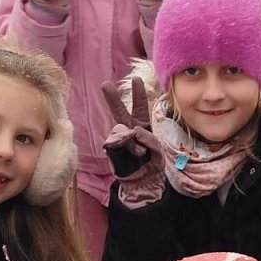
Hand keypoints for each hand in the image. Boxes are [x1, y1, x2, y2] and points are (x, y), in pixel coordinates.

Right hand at [102, 77, 165, 206]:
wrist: (144, 181)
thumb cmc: (152, 163)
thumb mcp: (156, 147)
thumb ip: (145, 137)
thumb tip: (130, 132)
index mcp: (141, 125)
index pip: (140, 107)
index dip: (138, 94)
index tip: (136, 79)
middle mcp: (129, 129)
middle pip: (120, 112)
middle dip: (113, 99)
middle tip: (105, 85)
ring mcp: (119, 139)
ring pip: (120, 131)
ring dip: (132, 141)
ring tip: (142, 153)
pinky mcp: (112, 150)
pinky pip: (117, 144)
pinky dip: (129, 148)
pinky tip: (135, 156)